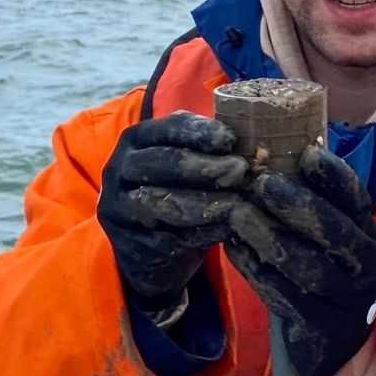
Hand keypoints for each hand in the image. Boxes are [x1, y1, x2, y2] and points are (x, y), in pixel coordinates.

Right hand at [98, 111, 248, 311]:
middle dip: (204, 166)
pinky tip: (224, 232)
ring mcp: (117, 206)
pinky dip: (197, 234)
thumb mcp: (190, 168)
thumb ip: (212, 152)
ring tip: (237, 205)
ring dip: (202, 203)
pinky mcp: (125, 241)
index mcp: (137, 139)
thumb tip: (257, 145)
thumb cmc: (180, 194)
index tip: (230, 139)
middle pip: (161, 161)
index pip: (166, 127)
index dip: (199, 132)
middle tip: (240, 171)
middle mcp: (119, 167)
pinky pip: (163, 236)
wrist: (150, 248)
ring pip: (158, 201)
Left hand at [223, 146, 375, 375]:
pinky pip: (283, 295)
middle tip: (260, 182)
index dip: (332, 176)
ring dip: (267, 235)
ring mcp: (347, 301)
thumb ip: (318, 207)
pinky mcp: (320, 328)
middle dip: (296, 203)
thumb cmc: (328, 280)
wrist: (336, 351)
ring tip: (237, 213)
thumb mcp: (334, 245)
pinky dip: (255, 270)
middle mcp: (369, 268)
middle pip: (334, 231)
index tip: (304, 154)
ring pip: (305, 264)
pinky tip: (234, 249)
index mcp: (373, 238)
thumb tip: (280, 151)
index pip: (357, 200)